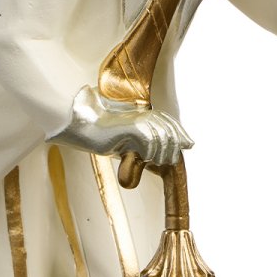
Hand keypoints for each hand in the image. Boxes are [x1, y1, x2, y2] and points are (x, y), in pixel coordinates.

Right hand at [50, 87, 193, 165]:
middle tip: (165, 162)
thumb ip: (150, 142)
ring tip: (153, 162)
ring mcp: (138, 120)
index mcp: (147, 115)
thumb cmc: (107, 136)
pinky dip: (149, 152)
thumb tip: (170, 150)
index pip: (171, 123)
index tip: (189, 144)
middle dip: (172, 148)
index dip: (182, 134)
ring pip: (162, 138)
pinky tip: (143, 158)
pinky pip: (149, 141)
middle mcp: (145, 115)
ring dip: (160, 153)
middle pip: (170, 131)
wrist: (86, 128)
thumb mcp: (132, 140)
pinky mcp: (131, 127)